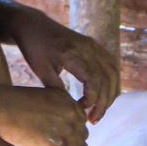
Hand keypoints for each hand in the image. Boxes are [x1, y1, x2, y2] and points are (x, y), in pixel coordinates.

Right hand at [0, 86, 88, 145]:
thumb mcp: (40, 97)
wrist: (2, 108)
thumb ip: (52, 106)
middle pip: (82, 135)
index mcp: (67, 100)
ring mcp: (65, 130)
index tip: (64, 137)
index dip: (73, 130)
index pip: (80, 120)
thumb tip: (52, 122)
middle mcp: (71, 114)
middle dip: (73, 143)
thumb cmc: (12, 103)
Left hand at [7, 7, 119, 123]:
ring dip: (110, 95)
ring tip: (99, 112)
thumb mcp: (40, 70)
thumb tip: (70, 109)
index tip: (80, 111)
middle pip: (108, 78)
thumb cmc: (33, 48)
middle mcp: (88, 47)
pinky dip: (111, 83)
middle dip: (104, 102)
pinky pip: (111, 66)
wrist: (33, 25)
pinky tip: (103, 97)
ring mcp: (93, 45)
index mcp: (72, 53)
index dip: (92, 99)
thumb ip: (56, 88)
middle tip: (93, 121)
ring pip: (113, 73)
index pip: (94, 79)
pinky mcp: (94, 46)